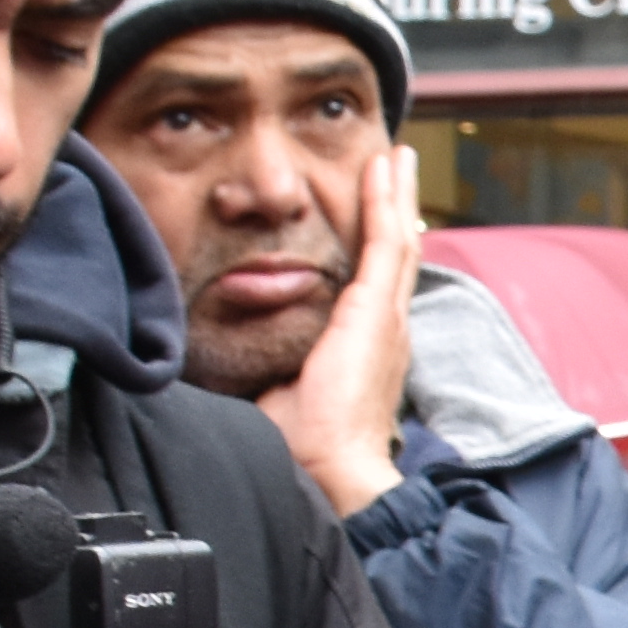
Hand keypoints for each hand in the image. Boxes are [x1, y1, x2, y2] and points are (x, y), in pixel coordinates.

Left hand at [261, 136, 423, 519]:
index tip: (377, 213)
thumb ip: (269, 366)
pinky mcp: (377, 312)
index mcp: (367, 348)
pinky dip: (387, 202)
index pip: (376, 282)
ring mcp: (387, 318)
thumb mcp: (281, 392)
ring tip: (397, 156)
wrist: (331, 471)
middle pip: (395, 252)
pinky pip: (386, 243)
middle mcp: (387, 327)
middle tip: (396, 167)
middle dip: (395, 207)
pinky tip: (386, 169)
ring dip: (395, 194)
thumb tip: (230, 355)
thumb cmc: (306, 448)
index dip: (377, 244)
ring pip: (397, 239)